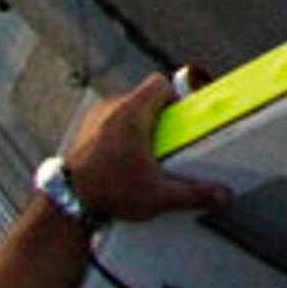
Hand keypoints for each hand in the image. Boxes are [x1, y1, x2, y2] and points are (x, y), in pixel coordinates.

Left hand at [59, 75, 230, 225]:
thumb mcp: (158, 196)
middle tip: (166, 140)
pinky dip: (119, 133)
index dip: (175, 97)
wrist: (66, 203)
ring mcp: (93, 119)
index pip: (159, 84)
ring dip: (137, 123)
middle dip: (158, 115)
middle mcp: (110, 110)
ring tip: (144, 151)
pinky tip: (123, 158)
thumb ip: (194, 194)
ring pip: (125, 108)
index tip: (181, 116)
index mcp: (131, 114)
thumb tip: (220, 194)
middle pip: (144, 97)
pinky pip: (109, 121)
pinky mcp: (83, 132)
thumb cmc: (105, 192)